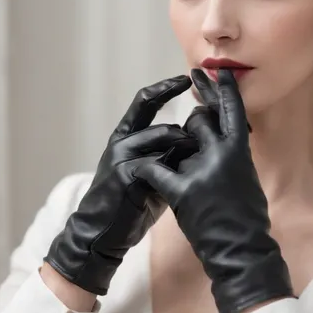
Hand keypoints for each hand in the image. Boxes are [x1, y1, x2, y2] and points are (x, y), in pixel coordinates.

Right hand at [45, 75, 197, 294]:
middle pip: (160, 122)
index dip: (165, 88)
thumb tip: (197, 142)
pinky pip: (158, 163)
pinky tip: (186, 181)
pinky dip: (175, 170)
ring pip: (163, 139)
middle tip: (212, 130)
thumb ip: (168, 155)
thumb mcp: (152, 173)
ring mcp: (120, 156)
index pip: (145, 101)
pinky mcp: (125, 174)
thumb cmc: (130, 203)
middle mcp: (121, 140)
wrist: (100, 234)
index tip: (186, 78)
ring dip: (187, 149)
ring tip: (202, 164)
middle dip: (190, 128)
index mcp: (125, 135)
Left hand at [137, 69, 293, 312]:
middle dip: (193, 121)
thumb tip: (223, 138)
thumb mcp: (247, 177)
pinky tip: (140, 172)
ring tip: (187, 169)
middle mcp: (222, 153)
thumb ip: (233, 154)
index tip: (214, 72)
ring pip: (177, 142)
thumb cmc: (248, 218)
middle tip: (188, 126)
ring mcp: (202, 170)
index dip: (222, 89)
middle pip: (198, 120)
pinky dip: (147, 171)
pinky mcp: (183, 190)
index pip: (231, 109)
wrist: (242, 250)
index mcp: (241, 149)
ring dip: (174, 152)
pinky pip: (156, 170)